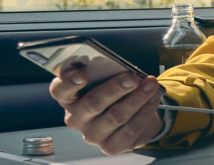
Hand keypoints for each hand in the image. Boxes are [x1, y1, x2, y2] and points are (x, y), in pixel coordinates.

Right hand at [49, 69, 163, 154]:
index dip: (69, 81)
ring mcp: (92, 134)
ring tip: (151, 85)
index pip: (60, 89)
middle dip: (115, 88)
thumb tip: (121, 66)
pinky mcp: (111, 146)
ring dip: (137, 98)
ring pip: (116, 116)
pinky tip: (153, 99)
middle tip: (132, 78)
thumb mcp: (107, 78)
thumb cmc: (114, 92)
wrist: (131, 115)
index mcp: (69, 97)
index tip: (82, 74)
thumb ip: (107, 71)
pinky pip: (131, 128)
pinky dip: (145, 111)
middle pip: (93, 103)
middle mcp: (76, 118)